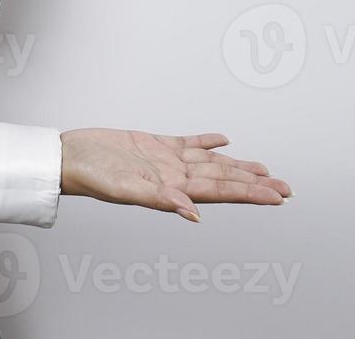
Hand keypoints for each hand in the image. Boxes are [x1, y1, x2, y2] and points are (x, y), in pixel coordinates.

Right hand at [60, 128, 291, 222]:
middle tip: (285, 188)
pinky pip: (187, 142)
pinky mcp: (154, 144)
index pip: (221, 192)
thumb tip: (194, 213)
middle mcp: (174, 175)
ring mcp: (166, 159)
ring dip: (238, 165)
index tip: (277, 198)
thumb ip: (160, 200)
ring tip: (264, 170)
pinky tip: (223, 141)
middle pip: (224, 179)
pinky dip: (207, 142)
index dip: (250, 194)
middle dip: (255, 184)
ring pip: (212, 162)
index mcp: (172, 188)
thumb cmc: (91, 177)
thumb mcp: (125, 190)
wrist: (69, 157)